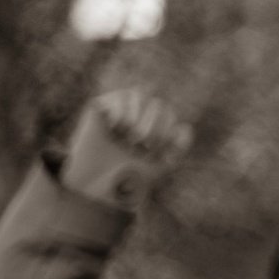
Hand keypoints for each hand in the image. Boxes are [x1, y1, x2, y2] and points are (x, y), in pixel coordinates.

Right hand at [57, 89, 189, 211]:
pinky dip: (123, 114)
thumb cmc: (126, 178)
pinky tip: (114, 129)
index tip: (152, 152)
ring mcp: (120, 110)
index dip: (165, 134)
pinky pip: (123, 97)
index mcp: (154, 128)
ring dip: (138, 119)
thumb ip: (178, 148)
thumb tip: (185, 127)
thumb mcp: (160, 166)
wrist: (94, 183)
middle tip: (138, 146)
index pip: (169, 116)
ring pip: (142, 95)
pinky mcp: (101, 106)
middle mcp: (138, 116)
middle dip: (154, 129)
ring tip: (127, 137)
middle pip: (160, 106)